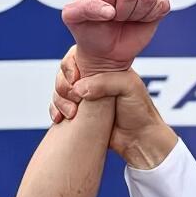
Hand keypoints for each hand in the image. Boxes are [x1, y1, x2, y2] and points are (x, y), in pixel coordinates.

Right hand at [49, 53, 177, 168]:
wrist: (140, 140)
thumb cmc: (140, 111)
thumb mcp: (128, 86)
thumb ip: (105, 82)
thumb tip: (79, 89)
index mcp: (104, 68)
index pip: (76, 57)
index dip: (70, 66)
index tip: (75, 79)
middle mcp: (92, 81)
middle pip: (63, 75)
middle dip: (62, 86)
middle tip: (74, 99)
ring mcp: (84, 98)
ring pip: (59, 92)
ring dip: (59, 101)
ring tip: (71, 114)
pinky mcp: (79, 115)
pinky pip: (59, 109)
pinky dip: (55, 112)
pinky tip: (60, 119)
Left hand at [61, 0, 169, 77]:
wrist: (105, 51)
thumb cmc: (88, 30)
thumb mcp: (73, 18)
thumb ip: (83, 8)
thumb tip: (109, 11)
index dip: (106, 3)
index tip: (101, 11)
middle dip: (121, 11)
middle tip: (114, 18)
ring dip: (134, 15)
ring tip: (125, 18)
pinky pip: (161, 4)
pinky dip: (149, 17)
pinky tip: (139, 19)